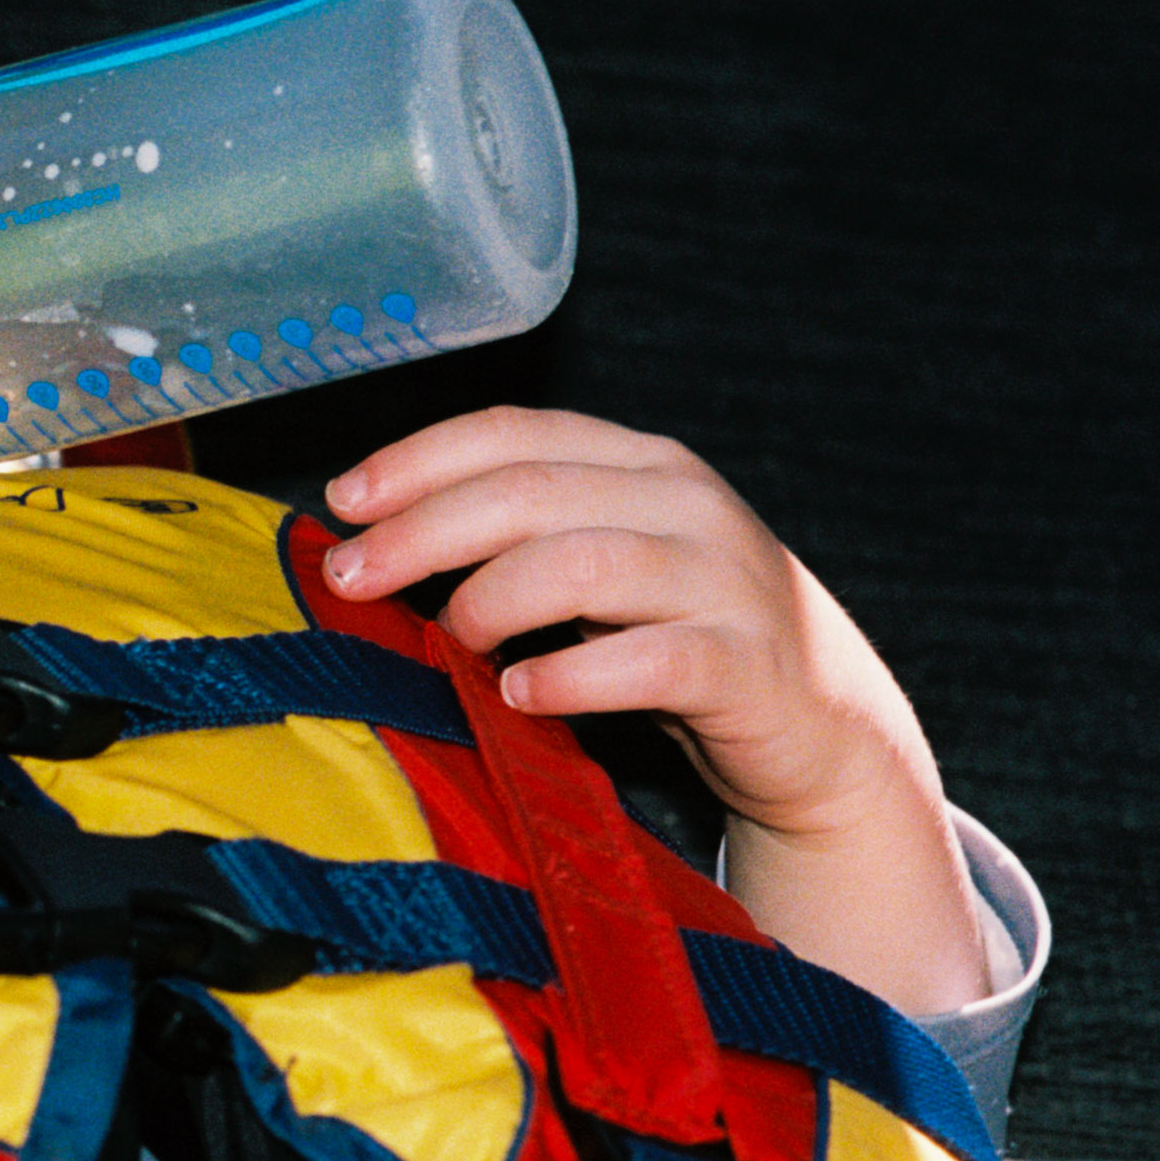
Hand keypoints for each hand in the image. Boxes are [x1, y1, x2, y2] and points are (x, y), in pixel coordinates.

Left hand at [315, 408, 986, 1014]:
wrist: (818, 726)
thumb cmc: (676, 641)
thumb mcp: (600, 568)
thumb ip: (516, 540)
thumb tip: (371, 545)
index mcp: (642, 464)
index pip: (516, 433)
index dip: (418, 460)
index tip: (341, 501)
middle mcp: (687, 505)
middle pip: (532, 493)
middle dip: (423, 531)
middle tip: (350, 577)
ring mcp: (725, 582)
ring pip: (584, 563)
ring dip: (491, 599)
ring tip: (449, 639)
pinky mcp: (747, 667)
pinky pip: (649, 661)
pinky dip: (571, 676)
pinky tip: (521, 691)